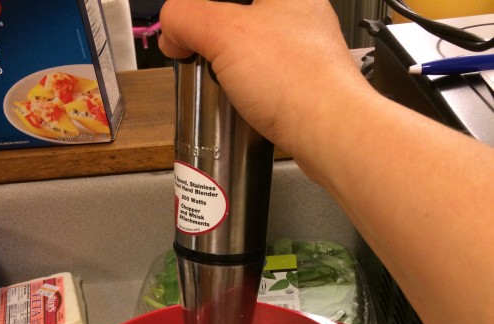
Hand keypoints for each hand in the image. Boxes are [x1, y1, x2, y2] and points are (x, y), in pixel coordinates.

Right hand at [158, 0, 363, 157]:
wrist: (329, 134)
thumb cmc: (296, 81)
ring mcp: (308, 54)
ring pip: (257, 49)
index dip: (202, 11)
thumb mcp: (222, 32)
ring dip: (234, 66)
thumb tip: (172, 28)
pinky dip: (252, 91)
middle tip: (201, 54)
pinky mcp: (307, 88)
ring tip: (223, 82)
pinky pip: (270, 80)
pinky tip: (246, 103)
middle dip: (216, 36)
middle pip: (244, 16)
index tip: (183, 31)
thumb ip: (186, 18)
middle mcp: (303, 17)